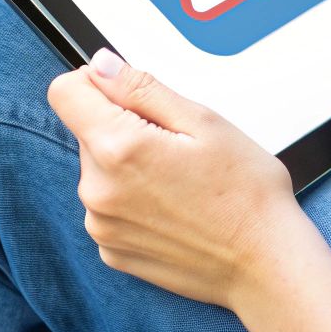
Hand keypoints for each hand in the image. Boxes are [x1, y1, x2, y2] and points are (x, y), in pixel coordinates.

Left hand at [46, 49, 316, 310]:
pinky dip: (133, 201)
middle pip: (88, 131)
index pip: (65, 92)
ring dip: (129, 166)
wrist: (265, 265)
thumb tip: (101, 66)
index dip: (97, 82)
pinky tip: (174, 208)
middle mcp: (97, 191)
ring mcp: (102, 226)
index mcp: (119, 149)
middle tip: (179, 147)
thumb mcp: (204, 121)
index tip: (130, 94)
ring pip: (99, 170)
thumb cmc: (247, 194)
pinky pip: (109, 207)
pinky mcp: (111, 251)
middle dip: (125, 127)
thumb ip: (141, 88)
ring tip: (181, 181)